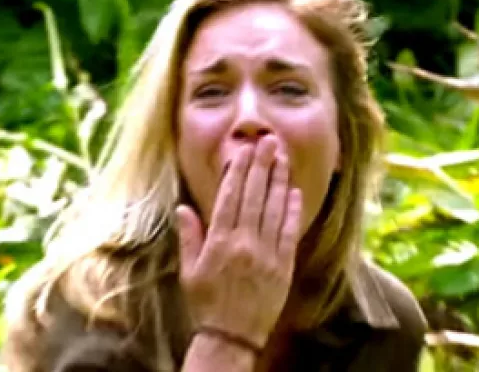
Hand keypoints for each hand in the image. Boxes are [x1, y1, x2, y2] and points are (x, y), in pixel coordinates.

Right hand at [175, 134, 303, 350]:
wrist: (231, 336)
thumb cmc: (206, 303)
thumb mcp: (189, 271)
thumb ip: (190, 237)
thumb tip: (184, 208)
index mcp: (218, 242)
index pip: (229, 198)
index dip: (237, 172)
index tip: (243, 151)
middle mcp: (243, 244)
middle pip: (253, 196)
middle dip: (261, 166)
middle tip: (268, 141)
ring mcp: (265, 254)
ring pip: (273, 209)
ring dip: (278, 181)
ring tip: (282, 157)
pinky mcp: (283, 266)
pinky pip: (288, 232)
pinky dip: (291, 210)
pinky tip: (293, 192)